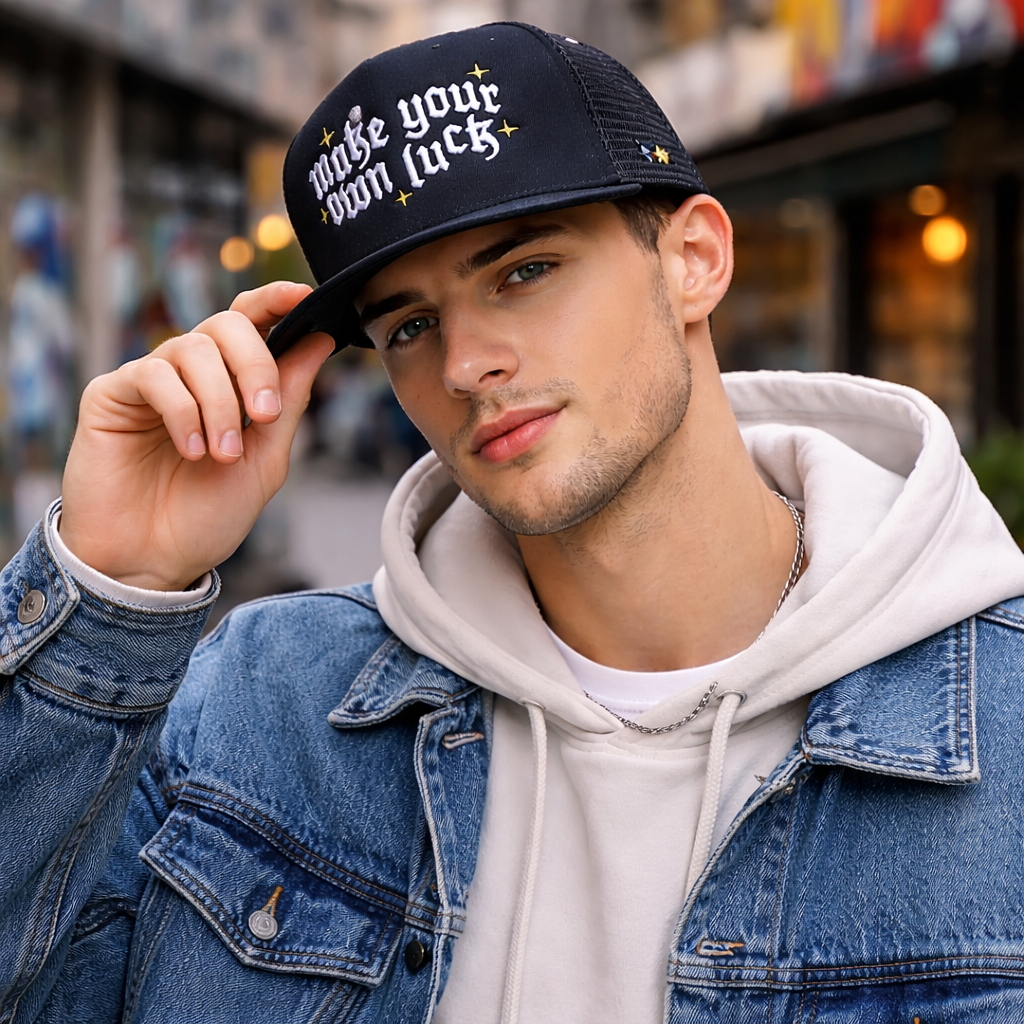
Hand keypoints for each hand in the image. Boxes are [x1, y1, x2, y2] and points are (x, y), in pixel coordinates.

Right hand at [60, 282, 334, 590]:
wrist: (153, 563)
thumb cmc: (208, 515)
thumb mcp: (266, 459)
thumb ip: (290, 400)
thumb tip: (320, 339)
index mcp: (232, 384)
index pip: (254, 323)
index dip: (277, 301)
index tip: (305, 298)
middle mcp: (192, 374)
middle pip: (228, 324)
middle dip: (256, 364)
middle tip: (264, 416)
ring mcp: (151, 381)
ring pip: (193, 348)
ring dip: (219, 402)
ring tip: (222, 454)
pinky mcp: (111, 394)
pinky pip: (153, 374)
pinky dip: (183, 411)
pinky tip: (191, 449)